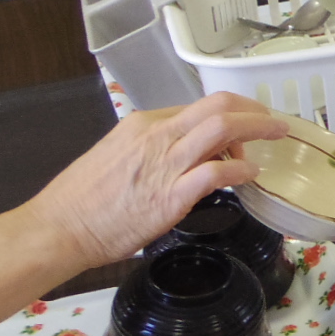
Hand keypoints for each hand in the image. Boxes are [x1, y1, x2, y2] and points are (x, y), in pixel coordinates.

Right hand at [27, 93, 287, 271]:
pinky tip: (252, 175)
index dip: (229, 114)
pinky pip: (216, 174)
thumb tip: (182, 150)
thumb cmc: (83, 200)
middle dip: (253, 109)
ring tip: (276, 136)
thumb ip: (151, 149)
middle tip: (273, 121)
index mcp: (143, 124)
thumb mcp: (117, 155)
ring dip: (257, 129)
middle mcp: (156, 136)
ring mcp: (165, 165)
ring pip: (222, 129)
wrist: (57, 229)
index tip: (244, 128)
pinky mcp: (170, 196)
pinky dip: (241, 170)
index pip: (198, 107)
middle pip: (218, 106)